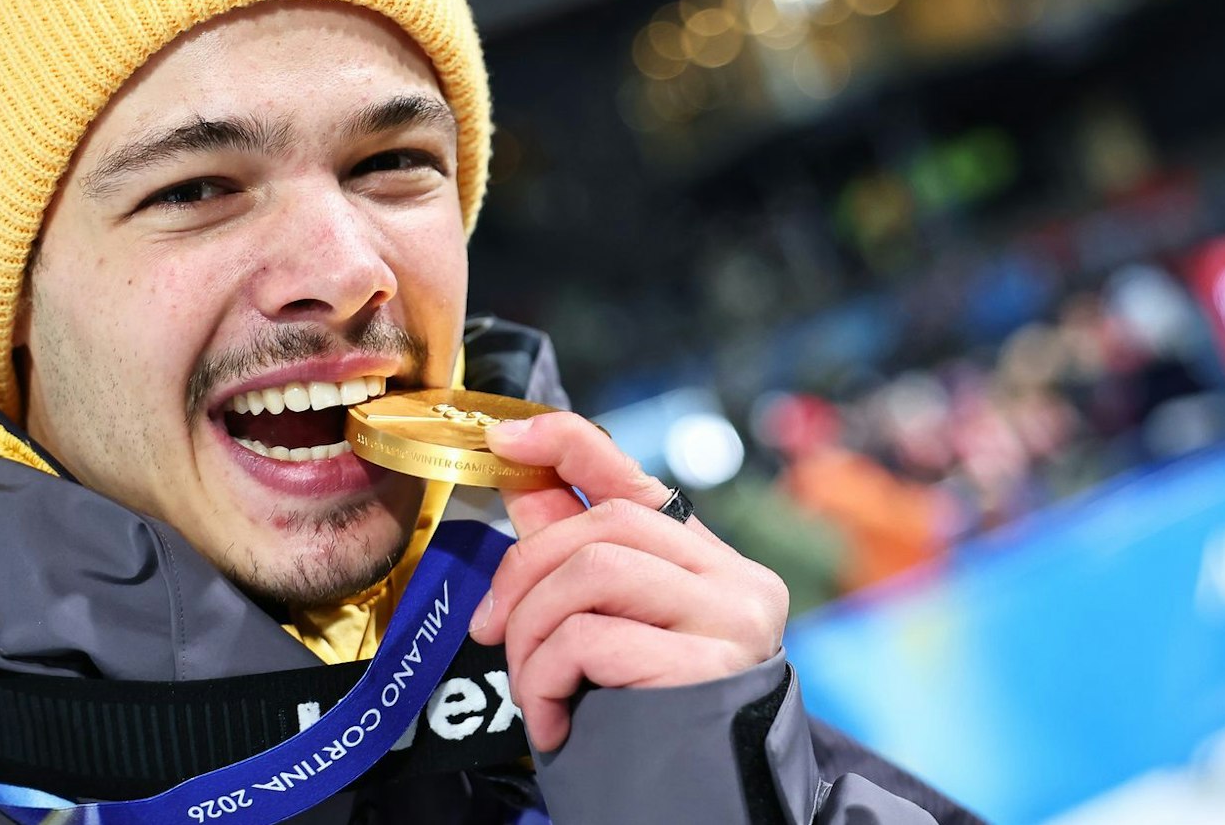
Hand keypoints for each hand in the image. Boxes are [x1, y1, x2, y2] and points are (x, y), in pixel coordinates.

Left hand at [466, 411, 787, 751]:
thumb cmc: (652, 718)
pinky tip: (554, 718)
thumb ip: (574, 558)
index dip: (567, 444)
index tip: (503, 436)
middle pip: (603, 525)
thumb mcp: (613, 631)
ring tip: (531, 688)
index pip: (636, 480)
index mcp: (708, 562)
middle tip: (490, 629)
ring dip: (532, 632)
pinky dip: (549, 677)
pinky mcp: (710, 666)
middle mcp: (734, 580)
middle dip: (523, 572)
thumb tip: (519, 481)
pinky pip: (593, 637)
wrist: (706, 805)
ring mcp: (730, 620)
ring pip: (591, 572)